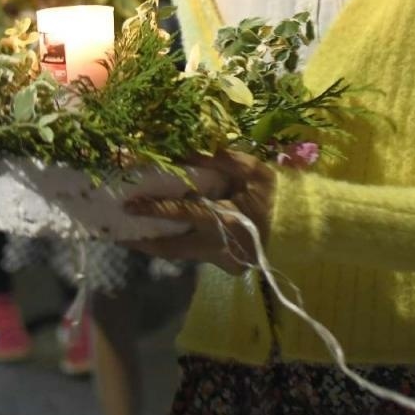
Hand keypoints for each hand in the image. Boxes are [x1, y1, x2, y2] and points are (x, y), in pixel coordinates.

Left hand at [125, 150, 277, 274]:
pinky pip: (191, 255)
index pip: (182, 213)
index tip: (128, 205)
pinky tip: (157, 238)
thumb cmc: (276, 196)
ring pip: (178, 254)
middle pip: (170, 248)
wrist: (299, 227)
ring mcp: (219, 259)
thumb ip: (221, 160)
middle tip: (115, 234)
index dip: (154, 208)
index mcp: (224, 220)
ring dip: (153, 246)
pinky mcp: (222, 264)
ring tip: (127, 238)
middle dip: (141, 242)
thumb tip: (186, 150)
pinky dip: (173, 246)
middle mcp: (216, 245)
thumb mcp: (253, 171)